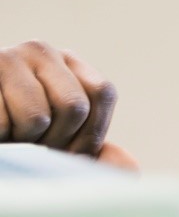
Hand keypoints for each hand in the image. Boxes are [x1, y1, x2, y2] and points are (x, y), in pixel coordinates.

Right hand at [0, 40, 134, 166]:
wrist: (0, 132)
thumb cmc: (32, 140)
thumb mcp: (71, 146)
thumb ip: (102, 155)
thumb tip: (128, 164)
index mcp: (72, 64)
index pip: (101, 92)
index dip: (90, 131)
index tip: (71, 148)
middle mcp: (41, 52)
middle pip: (73, 104)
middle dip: (57, 139)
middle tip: (38, 141)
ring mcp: (7, 58)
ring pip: (36, 116)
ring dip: (26, 138)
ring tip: (16, 133)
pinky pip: (2, 122)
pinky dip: (2, 135)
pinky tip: (0, 130)